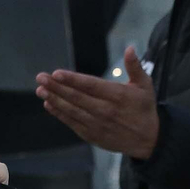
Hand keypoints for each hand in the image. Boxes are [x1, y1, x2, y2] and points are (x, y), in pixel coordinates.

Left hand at [37, 47, 159, 158]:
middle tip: (40, 77)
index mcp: (118, 96)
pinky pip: (73, 123)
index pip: (91, 85)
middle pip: (77, 97)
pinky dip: (60, 114)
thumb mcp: (145, 86)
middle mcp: (106, 110)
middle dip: (56, 87)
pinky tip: (49, 105)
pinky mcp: (93, 135)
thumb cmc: (144, 108)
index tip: (56, 73)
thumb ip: (135, 67)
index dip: (72, 80)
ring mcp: (98, 124)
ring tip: (41, 90)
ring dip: (54, 100)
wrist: (149, 140)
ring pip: (72, 111)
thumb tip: (130, 48)